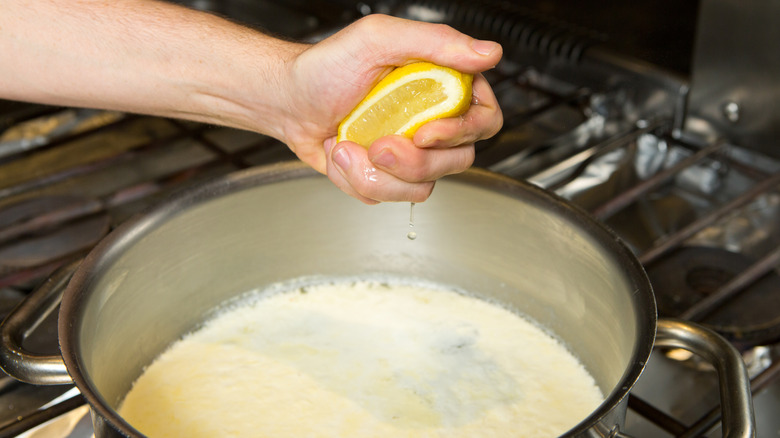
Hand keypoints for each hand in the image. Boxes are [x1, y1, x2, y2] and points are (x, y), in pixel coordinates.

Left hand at [279, 15, 502, 203]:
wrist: (288, 101)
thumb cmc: (326, 67)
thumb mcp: (378, 39)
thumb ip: (436, 42)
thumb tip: (488, 53)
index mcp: (442, 86)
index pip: (484, 119)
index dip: (461, 133)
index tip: (424, 131)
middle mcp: (432, 121)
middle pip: (457, 160)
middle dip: (412, 161)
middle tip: (377, 143)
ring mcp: (410, 152)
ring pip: (423, 186)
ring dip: (378, 173)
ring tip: (348, 146)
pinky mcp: (388, 176)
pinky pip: (391, 195)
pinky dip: (359, 180)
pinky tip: (344, 155)